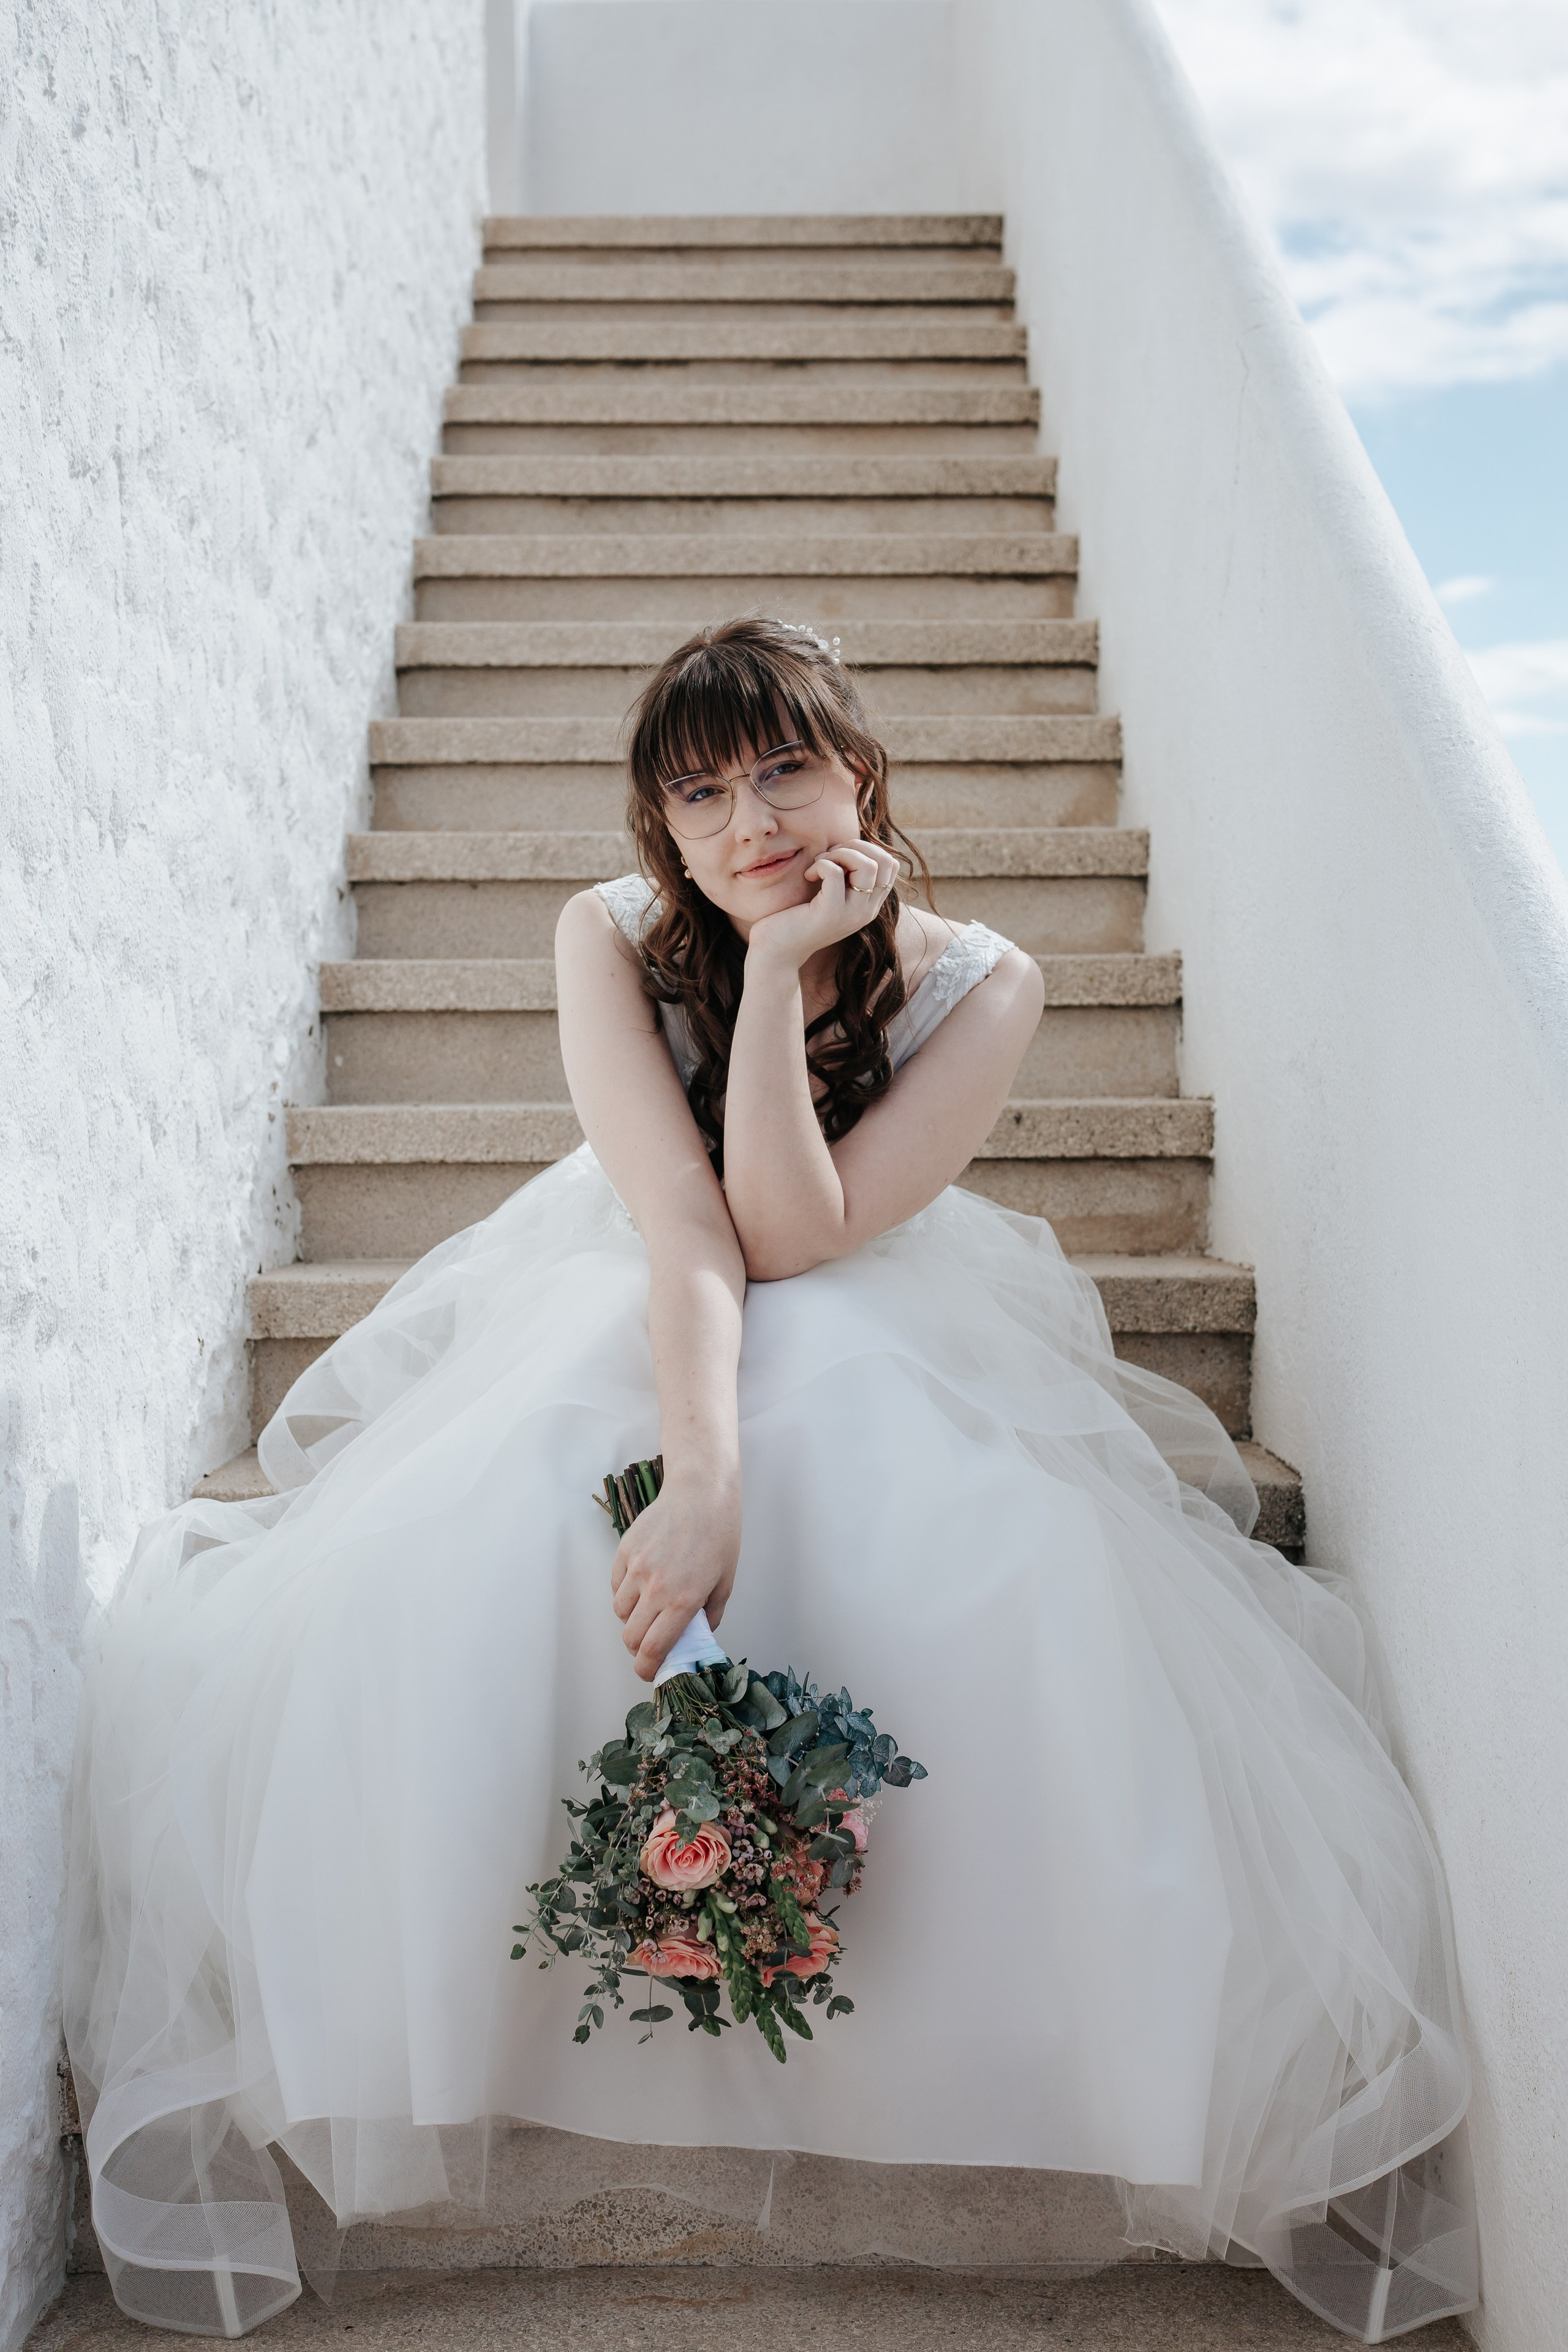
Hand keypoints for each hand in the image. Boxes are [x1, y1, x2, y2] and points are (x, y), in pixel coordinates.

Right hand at [610, 1468, 741, 1681]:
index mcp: (683, 1601)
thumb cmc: (720, 1534)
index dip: (646, 1669)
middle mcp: (655, 1588)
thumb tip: (697, 1636)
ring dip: (632, 1618)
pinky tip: (643, 1583)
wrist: (701, 1492)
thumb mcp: (725, 1581)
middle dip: (639, 1648)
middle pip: (631, 1637)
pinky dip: (625, 1592)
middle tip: (651, 1642)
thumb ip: (710, 1615)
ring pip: (620, 1611)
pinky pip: (615, 1585)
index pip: (653, 1649)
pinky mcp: (625, 1550)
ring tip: (650, 1607)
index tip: (648, 1672)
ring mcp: (636, 1568)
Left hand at [745, 839, 899, 974]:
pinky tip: (808, 875)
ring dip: (840, 854)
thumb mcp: (829, 895)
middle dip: (855, 846)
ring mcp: (851, 914)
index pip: (890, 865)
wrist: (777, 952)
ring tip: (819, 864)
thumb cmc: (797, 919)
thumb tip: (849, 845)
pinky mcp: (830, 913)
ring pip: (867, 865)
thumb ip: (845, 877)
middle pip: (885, 861)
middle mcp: (866, 911)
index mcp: (869, 906)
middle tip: (828, 857)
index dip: (867, 850)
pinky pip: (835, 872)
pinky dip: (821, 864)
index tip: (840, 857)